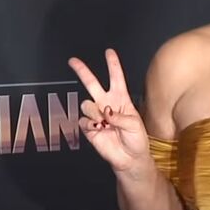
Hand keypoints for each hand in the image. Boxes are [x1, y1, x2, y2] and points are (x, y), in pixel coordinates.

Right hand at [68, 49, 149, 172]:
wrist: (129, 157)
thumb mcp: (134, 125)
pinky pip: (83, 120)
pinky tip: (99, 130)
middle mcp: (107, 104)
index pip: (116, 78)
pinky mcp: (89, 127)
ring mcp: (96, 115)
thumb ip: (120, 116)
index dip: (112, 64)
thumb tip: (105, 111)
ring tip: (106, 123)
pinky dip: (91, 125)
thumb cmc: (136, 139)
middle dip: (82, 71)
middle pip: (92, 83)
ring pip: (86, 104)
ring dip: (95, 113)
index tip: (108, 52)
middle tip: (73, 61)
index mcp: (121, 99)